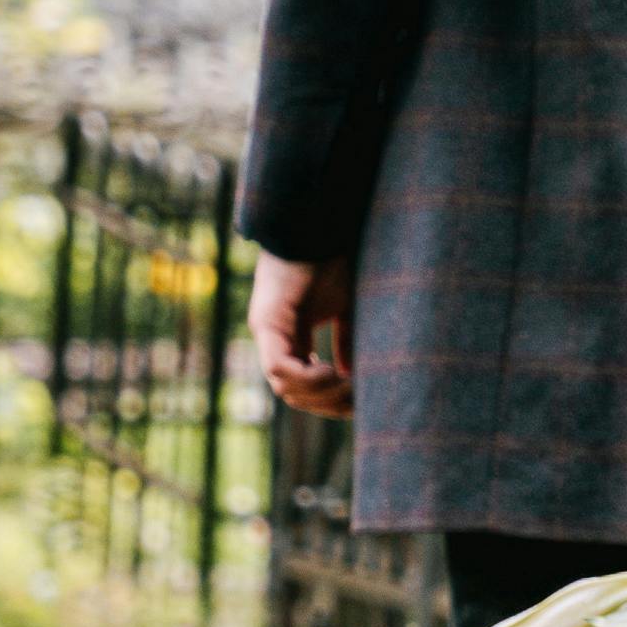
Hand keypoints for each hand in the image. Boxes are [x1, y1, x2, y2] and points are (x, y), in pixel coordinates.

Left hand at [250, 249, 353, 416]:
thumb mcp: (346, 308)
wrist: (318, 223)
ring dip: (321, 393)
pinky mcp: (267, 323)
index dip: (330, 400)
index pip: (302, 386)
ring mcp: (267, 332)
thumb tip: (352, 374)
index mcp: (290, 336)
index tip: (359, 399)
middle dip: (328, 403)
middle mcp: (274, 339)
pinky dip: (307, 377)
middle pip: (294, 395)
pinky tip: (332, 370)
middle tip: (358, 398)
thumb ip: (347, 341)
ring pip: (285, 388)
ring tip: (349, 383)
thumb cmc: (334, 257)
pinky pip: (280, 367)